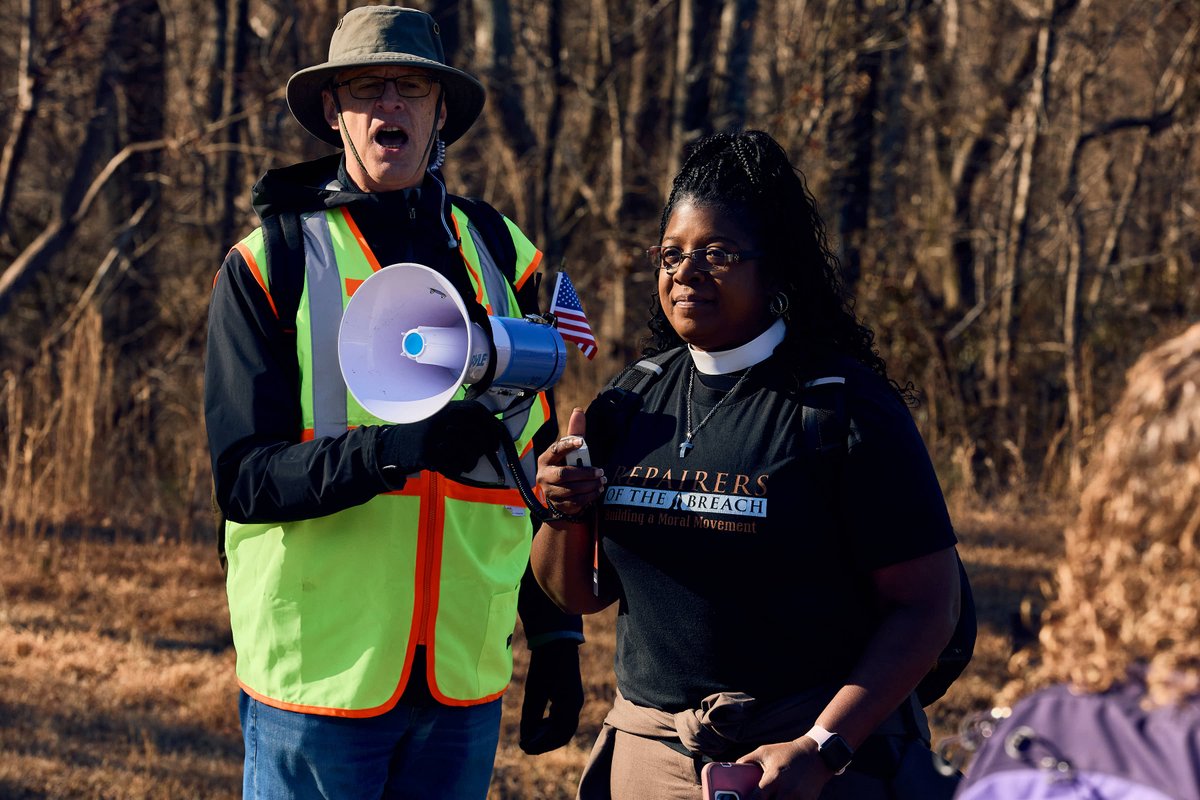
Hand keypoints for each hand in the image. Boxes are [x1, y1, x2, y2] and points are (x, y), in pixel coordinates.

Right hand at [378, 400, 502, 477]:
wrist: (393, 447)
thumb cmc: (423, 434)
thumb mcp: (441, 418)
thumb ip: (462, 419)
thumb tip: (495, 430)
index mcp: (444, 408)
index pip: (476, 411)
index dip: (492, 424)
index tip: (498, 436)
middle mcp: (440, 418)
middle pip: (476, 431)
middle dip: (487, 444)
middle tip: (490, 451)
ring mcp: (434, 436)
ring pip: (468, 449)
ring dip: (473, 459)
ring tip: (469, 462)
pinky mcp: (428, 454)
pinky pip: (455, 464)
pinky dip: (460, 468)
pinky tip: (456, 467)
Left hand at [519, 640, 583, 753]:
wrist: (556, 640)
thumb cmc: (544, 664)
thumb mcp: (534, 692)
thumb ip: (530, 716)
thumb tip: (525, 738)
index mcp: (570, 705)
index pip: (559, 736)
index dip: (541, 745)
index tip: (524, 747)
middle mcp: (575, 704)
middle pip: (563, 733)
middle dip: (545, 742)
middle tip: (526, 745)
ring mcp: (574, 699)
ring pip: (564, 726)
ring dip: (547, 733)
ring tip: (530, 735)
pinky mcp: (570, 694)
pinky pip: (563, 716)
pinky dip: (551, 724)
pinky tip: (537, 723)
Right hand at [536, 408, 604, 517]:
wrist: (560, 496)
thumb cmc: (566, 466)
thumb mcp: (569, 451)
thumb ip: (575, 433)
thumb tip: (578, 411)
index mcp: (545, 460)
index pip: (555, 450)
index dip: (567, 445)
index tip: (581, 442)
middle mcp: (544, 477)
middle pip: (564, 474)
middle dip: (585, 473)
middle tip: (600, 471)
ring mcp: (550, 492)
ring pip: (572, 490)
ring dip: (590, 485)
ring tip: (602, 480)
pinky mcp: (559, 505)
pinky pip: (576, 502)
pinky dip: (590, 496)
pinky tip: (597, 490)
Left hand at [737, 738, 830, 799]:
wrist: (817, 754)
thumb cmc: (787, 752)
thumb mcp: (765, 751)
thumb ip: (747, 760)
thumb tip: (733, 767)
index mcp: (773, 779)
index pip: (756, 799)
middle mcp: (786, 791)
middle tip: (760, 797)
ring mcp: (798, 798)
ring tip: (771, 796)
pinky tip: (784, 796)